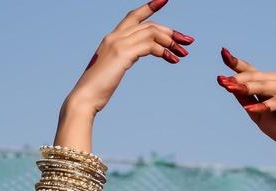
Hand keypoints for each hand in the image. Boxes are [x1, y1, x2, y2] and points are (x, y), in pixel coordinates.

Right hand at [66, 0, 192, 116]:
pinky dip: (164, 51)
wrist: (87, 96)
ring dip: (171, 42)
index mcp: (112, 38)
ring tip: (183, 53)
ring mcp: (118, 44)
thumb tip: (129, 57)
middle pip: (148, 25)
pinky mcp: (123, 54)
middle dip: (170, 31)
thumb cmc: (98, 88)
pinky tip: (173, 60)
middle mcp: (114, 36)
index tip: (164, 0)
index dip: (149, 7)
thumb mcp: (113, 67)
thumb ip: (122, 57)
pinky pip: (149, 46)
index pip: (133, 16)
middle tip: (188, 40)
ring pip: (151, 33)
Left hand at [216, 49, 275, 156]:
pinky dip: (267, 105)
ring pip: (266, 85)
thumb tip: (231, 86)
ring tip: (233, 89)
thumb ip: (247, 102)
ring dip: (249, 87)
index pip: (250, 70)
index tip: (223, 53)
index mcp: (267, 83)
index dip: (237, 63)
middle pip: (255, 76)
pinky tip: (254, 109)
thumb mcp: (259, 116)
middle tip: (224, 81)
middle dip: (239, 79)